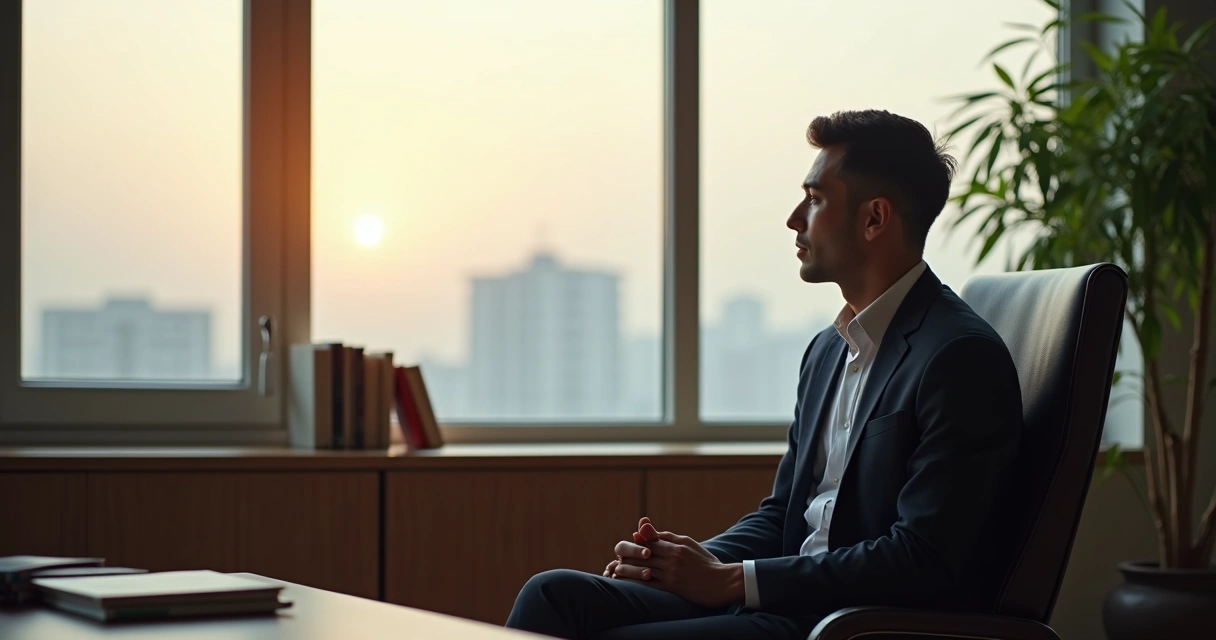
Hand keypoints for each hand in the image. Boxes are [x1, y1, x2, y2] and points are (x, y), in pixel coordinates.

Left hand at [610, 517, 743, 608]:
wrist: (724, 582)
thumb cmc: (706, 563)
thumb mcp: (688, 544)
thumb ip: (667, 537)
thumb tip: (645, 529)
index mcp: (677, 545)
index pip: (649, 541)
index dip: (635, 544)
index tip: (626, 548)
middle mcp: (673, 557)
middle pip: (643, 554)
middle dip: (628, 556)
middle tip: (617, 559)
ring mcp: (672, 572)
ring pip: (643, 568)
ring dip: (628, 569)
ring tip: (617, 570)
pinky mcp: (673, 587)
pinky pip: (649, 584)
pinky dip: (636, 582)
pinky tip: (627, 583)